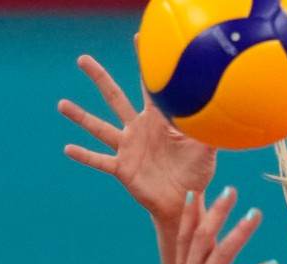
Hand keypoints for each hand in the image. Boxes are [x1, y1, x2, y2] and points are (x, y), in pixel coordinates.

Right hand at [60, 54, 217, 218]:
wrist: (184, 202)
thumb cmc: (196, 174)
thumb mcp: (206, 150)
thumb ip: (211, 130)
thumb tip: (225, 110)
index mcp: (158, 121)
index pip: (149, 87)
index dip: (143, 64)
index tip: (137, 39)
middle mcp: (138, 130)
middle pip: (115, 98)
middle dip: (100, 79)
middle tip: (82, 59)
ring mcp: (128, 148)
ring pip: (100, 128)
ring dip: (81, 117)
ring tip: (62, 104)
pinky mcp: (122, 169)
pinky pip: (100, 160)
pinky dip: (85, 155)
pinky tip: (68, 148)